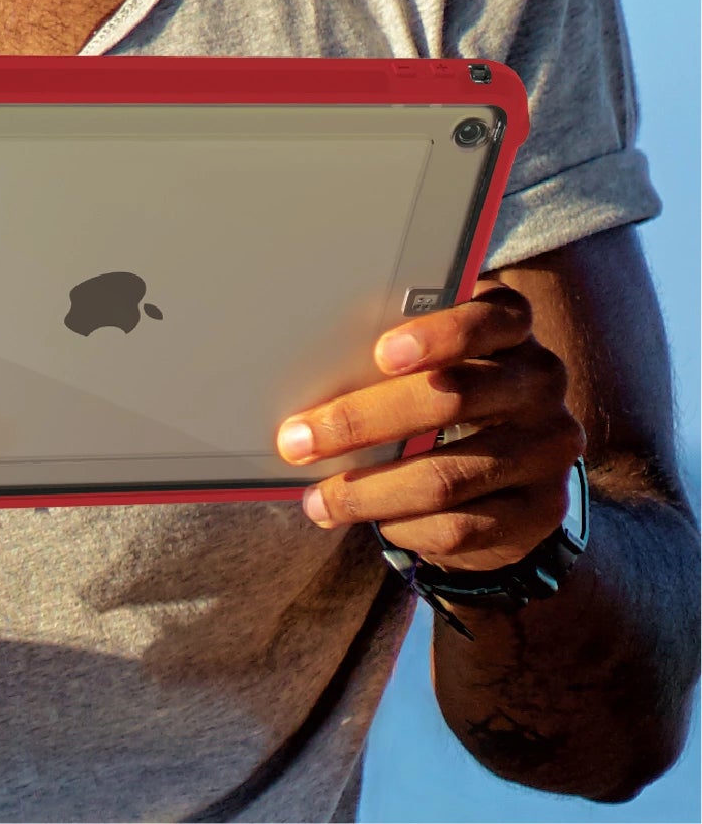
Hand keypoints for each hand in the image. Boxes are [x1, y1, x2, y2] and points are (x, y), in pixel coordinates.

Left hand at [275, 285, 584, 571]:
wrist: (511, 467)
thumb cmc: (442, 390)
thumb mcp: (430, 359)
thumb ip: (393, 355)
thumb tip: (305, 376)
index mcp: (511, 327)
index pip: (489, 319)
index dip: (438, 335)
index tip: (381, 354)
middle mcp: (540, 380)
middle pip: (452, 399)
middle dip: (361, 421)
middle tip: (297, 440)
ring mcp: (548, 448)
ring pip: (448, 477)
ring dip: (368, 492)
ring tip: (317, 500)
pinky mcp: (544, 509)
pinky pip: (463, 527)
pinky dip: (404, 526)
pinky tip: (372, 521)